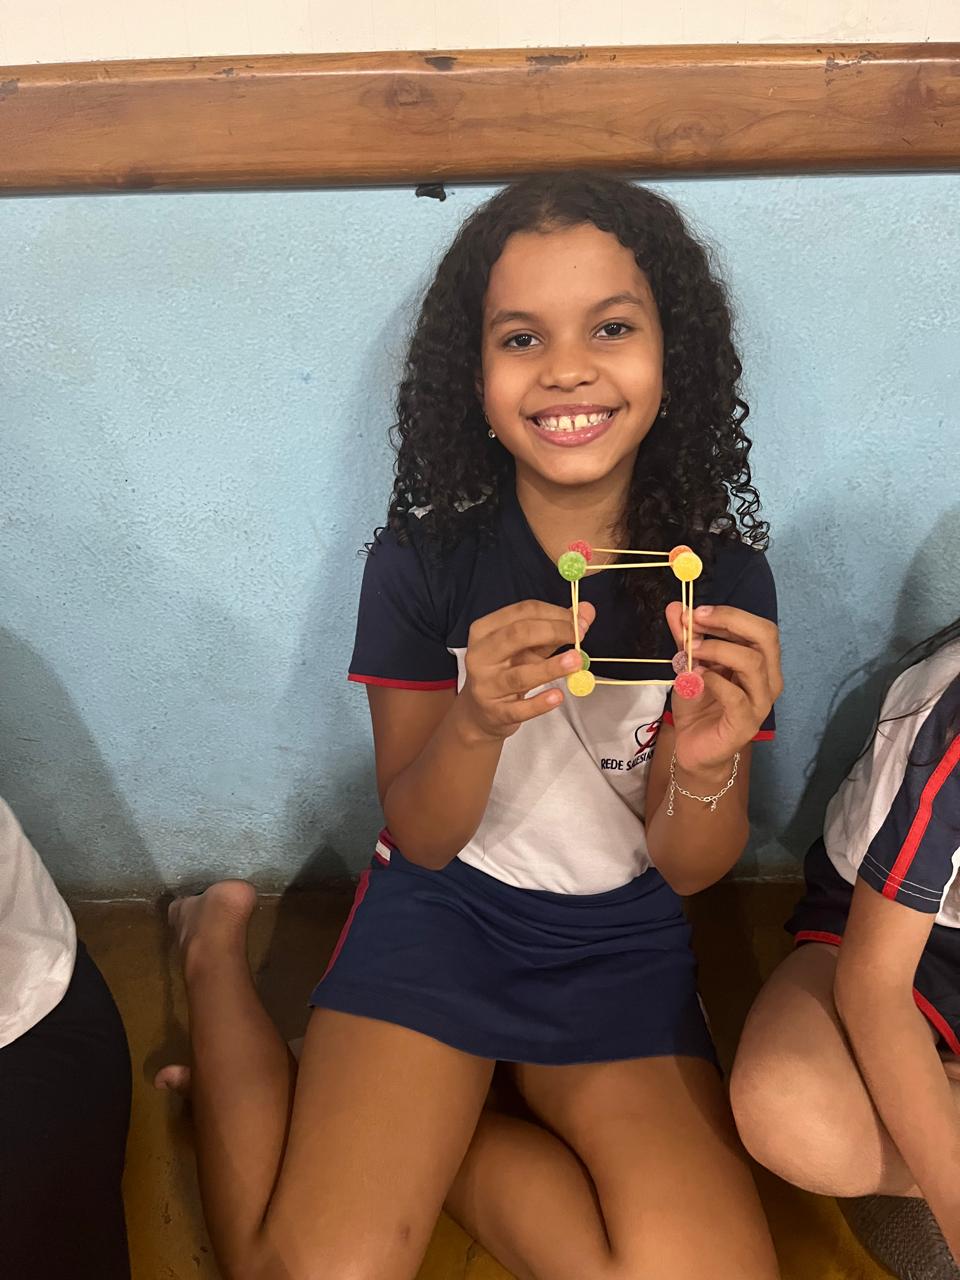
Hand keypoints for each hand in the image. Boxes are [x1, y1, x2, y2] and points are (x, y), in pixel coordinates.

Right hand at [458, 600, 594, 741]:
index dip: (554, 613)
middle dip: (553, 631)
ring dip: (551, 667)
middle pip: (518, 635)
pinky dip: (540, 702)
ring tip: (576, 661)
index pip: (522, 612)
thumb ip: (557, 629)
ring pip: (520, 675)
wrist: (481, 711)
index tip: (578, 620)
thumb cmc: (508, 670)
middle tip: (579, 636)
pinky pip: (520, 708)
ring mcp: (486, 685)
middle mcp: (481, 655)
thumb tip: (586, 610)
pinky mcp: (495, 712)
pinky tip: (557, 696)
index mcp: (485, 630)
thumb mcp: (530, 647)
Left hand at [665, 602, 781, 774]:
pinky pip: (736, 696)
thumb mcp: (689, 665)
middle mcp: (768, 679)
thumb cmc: (699, 705)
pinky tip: (696, 677)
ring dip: (718, 649)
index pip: (759, 627)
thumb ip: (685, 639)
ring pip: (753, 663)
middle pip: (765, 637)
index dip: (729, 614)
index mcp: (760, 662)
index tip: (695, 611)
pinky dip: (714, 681)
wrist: (694, 747)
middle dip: (729, 621)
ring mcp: (760, 702)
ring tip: (690, 650)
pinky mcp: (746, 723)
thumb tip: (676, 608)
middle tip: (695, 621)